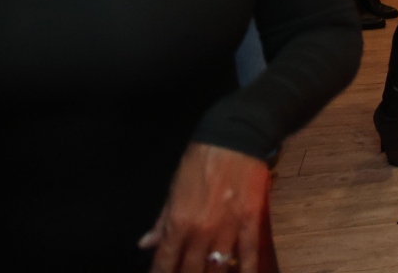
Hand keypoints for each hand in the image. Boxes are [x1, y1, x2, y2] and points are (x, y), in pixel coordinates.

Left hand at [139, 143, 269, 272]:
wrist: (235, 137)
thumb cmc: (200, 159)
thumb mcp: (174, 188)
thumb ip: (162, 220)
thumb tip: (146, 243)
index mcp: (179, 222)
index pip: (165, 260)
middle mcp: (202, 231)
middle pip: (190, 268)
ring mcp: (228, 228)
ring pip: (218, 266)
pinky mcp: (250, 220)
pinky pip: (248, 251)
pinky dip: (247, 269)